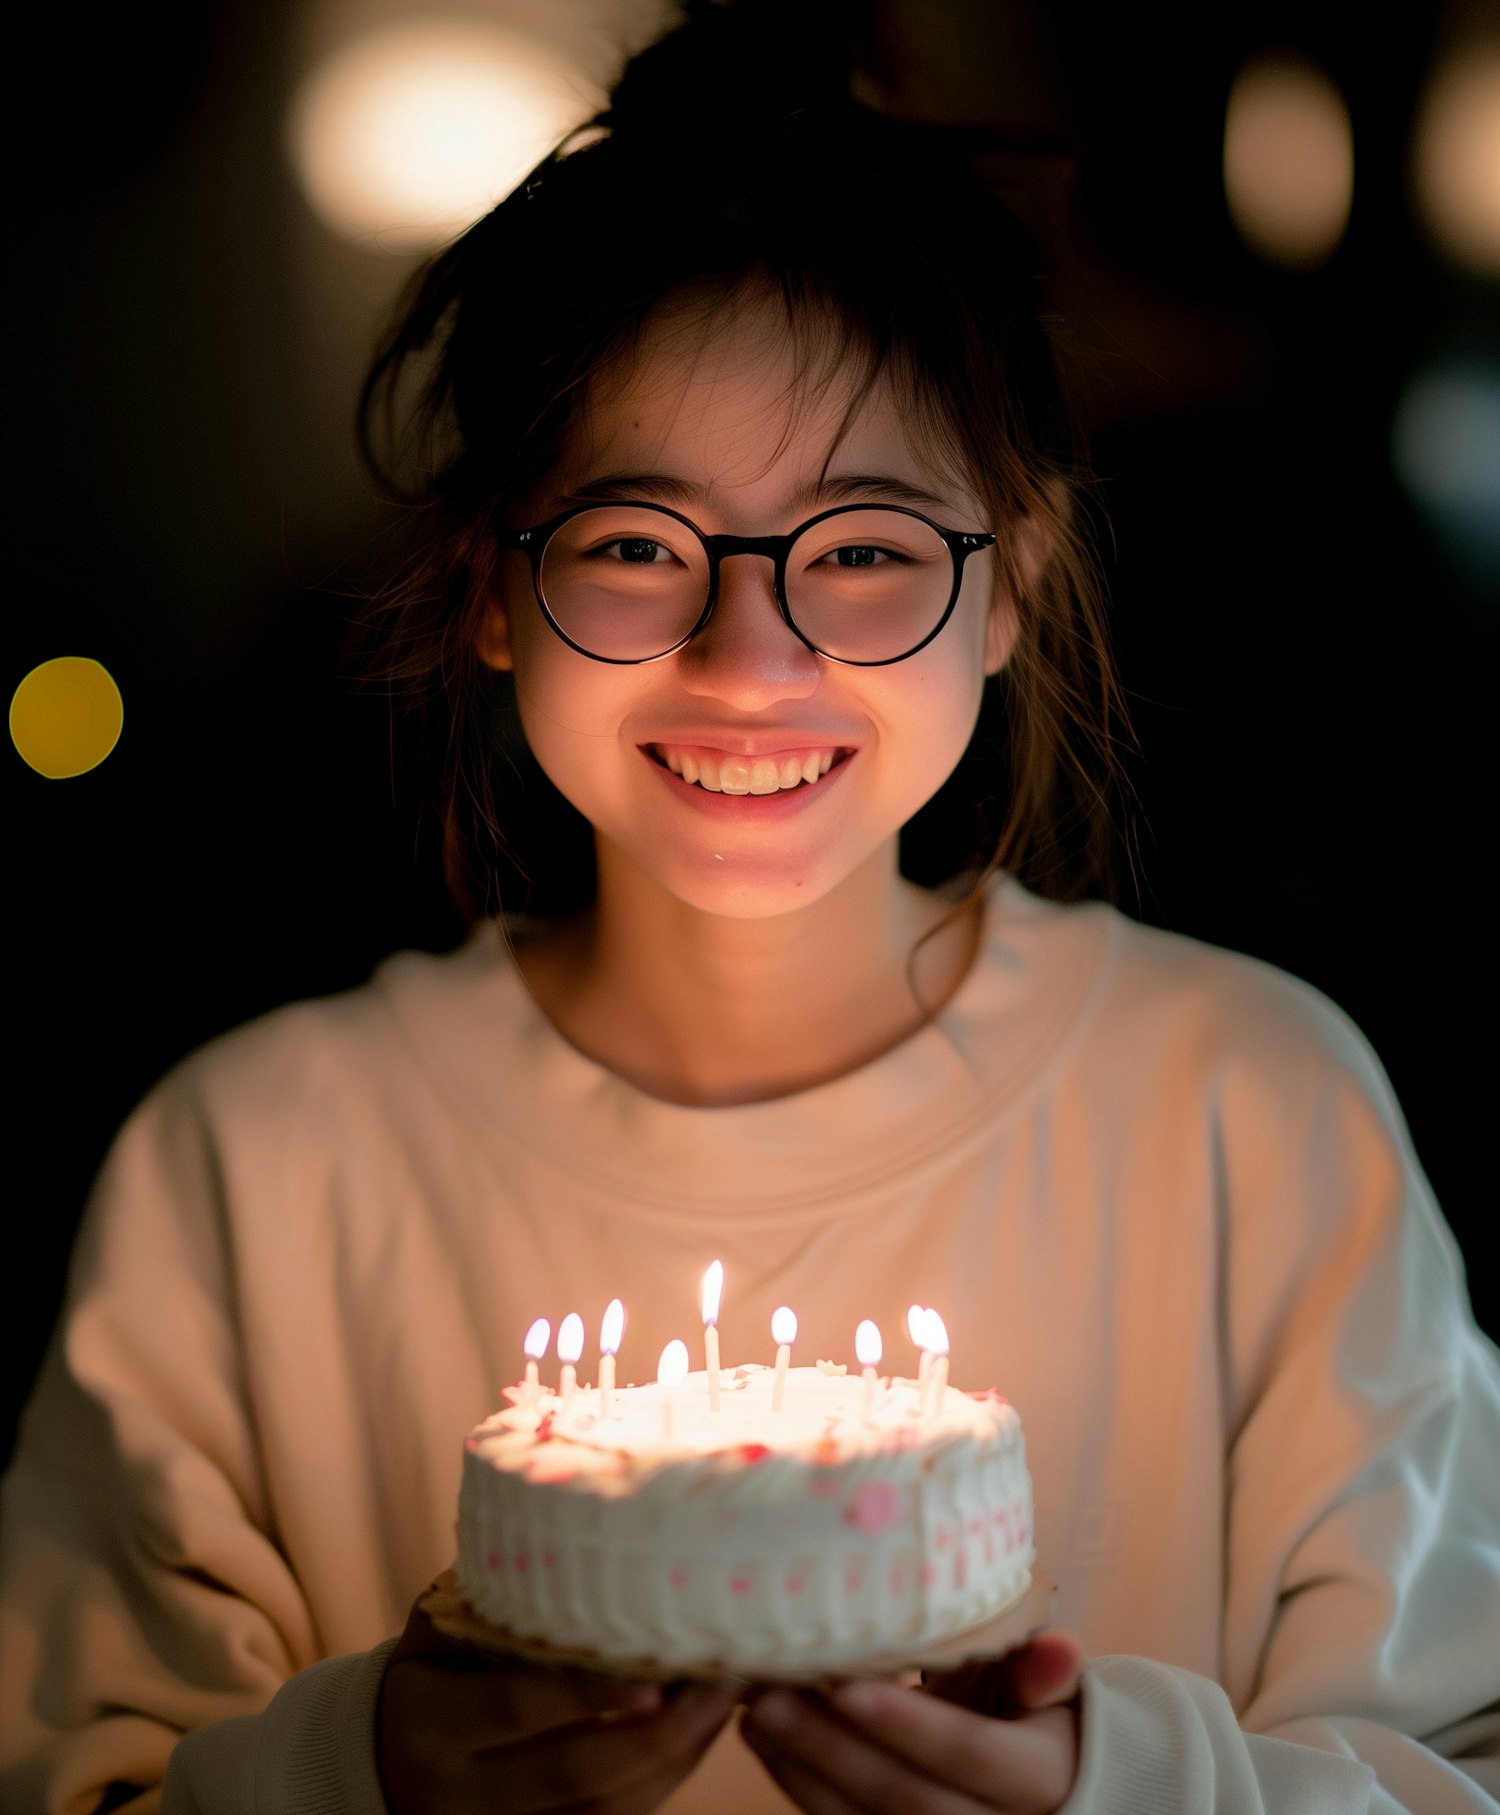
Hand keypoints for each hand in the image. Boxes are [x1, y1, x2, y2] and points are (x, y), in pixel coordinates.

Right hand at [376, 1592, 735, 1814]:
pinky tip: (695, 1741)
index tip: (653, 1675)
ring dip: (670, 1761)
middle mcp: (462, 1790)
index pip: (518, 1708)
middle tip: (715, 1689)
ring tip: (722, 1706)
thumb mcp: (435, 1634)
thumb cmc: (426, 1676)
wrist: (377, 1766)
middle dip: (652, 1736)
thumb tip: (558, 1523)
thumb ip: (488, 1598)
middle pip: (570, 1772)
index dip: (587, 1695)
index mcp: (433, 1723)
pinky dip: (658, 1786)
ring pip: (599, 1811)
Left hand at [741, 1631, 1082, 1814]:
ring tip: (758, 1713)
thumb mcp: (1051, 1689)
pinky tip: (770, 1745)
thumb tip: (1057, 1651)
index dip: (911, 1726)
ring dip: (807, 1768)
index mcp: (1042, 1780)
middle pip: (909, 1796)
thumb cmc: (1035, 1715)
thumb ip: (1044, 1671)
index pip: (972, 1755)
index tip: (849, 1688)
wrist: (1048, 1787)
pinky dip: (805, 1789)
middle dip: (836, 1748)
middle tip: (772, 1696)